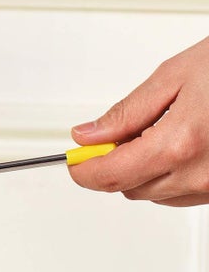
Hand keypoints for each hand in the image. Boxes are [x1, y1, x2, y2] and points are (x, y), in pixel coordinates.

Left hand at [68, 37, 208, 205]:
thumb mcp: (173, 77)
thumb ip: (126, 112)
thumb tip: (89, 134)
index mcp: (180, 143)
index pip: (111, 174)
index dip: (83, 169)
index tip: (74, 159)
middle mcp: (201, 173)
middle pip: (130, 188)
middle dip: (113, 165)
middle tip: (110, 135)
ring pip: (156, 194)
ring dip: (142, 171)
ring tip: (153, 132)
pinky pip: (183, 193)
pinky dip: (168, 174)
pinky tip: (175, 144)